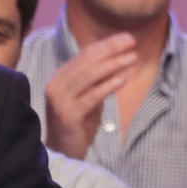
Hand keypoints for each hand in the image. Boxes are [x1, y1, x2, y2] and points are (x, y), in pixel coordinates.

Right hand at [45, 33, 136, 157]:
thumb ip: (96, 78)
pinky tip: (124, 78)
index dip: (106, 44)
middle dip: (110, 50)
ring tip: (132, 58)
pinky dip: (108, 85)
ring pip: (88, 76)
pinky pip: (91, 96)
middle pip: (85, 62)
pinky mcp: (68, 115)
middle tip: (131, 42)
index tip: (126, 37)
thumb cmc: (78, 122)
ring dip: (113, 64)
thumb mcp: (87, 94)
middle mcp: (55, 87)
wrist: (63, 150)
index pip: (83, 55)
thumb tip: (118, 56)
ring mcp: (60, 101)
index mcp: (59, 78)